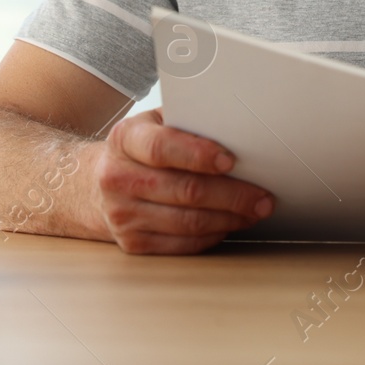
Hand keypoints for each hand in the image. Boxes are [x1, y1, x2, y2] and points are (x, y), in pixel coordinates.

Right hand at [93, 108, 274, 253]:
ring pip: (187, 222)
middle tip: (262, 196)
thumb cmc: (143, 147)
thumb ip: (188, 121)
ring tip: (254, 211)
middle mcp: (117, 177)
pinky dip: (213, 235)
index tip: (231, 160)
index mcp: (125, 138)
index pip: (161, 148)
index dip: (198, 155)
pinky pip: (182, 244)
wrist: (102, 181)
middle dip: (232, 195)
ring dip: (229, 218)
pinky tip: (230, 224)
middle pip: (184, 190)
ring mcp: (122, 213)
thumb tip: (237, 125)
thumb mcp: (156, 122)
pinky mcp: (132, 242)